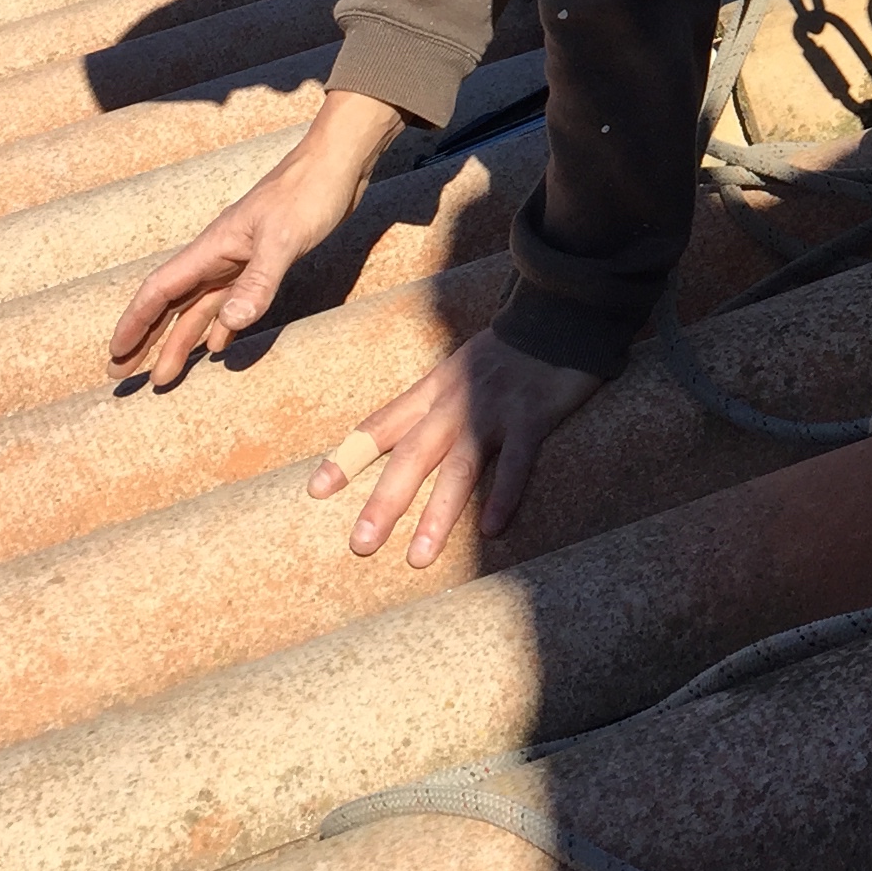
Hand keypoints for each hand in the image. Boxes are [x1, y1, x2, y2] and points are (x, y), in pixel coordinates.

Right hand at [111, 91, 407, 388]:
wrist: (338, 163)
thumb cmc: (308, 194)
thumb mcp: (283, 241)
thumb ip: (257, 283)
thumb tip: (227, 328)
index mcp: (212, 249)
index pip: (160, 290)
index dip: (135, 322)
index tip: (114, 354)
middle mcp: (219, 256)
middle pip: (172, 304)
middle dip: (146, 339)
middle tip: (121, 374)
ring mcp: (241, 259)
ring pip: (200, 307)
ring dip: (181, 339)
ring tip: (163, 374)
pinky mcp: (265, 261)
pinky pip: (232, 301)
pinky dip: (220, 325)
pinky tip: (217, 345)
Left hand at [308, 327, 602, 564]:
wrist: (554, 313)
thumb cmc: (506, 349)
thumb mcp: (457, 367)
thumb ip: (435, 402)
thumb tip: (409, 437)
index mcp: (432, 390)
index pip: (380, 426)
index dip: (349, 458)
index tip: (316, 492)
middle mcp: (454, 403)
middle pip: (412, 456)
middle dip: (385, 501)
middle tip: (361, 545)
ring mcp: (492, 410)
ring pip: (459, 467)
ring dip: (437, 513)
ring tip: (418, 557)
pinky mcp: (532, 416)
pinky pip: (516, 461)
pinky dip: (504, 495)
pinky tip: (492, 529)